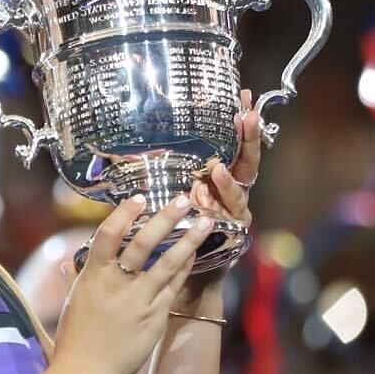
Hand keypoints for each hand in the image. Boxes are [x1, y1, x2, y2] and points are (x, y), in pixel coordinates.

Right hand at [52, 194, 211, 373]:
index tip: (140, 198)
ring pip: (169, 263)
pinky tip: (195, 255)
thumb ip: (75, 279)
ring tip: (206, 223)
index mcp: (93, 276)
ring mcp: (138, 300)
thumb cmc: (75, 339)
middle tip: (183, 200)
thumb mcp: (73, 302)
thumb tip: (66, 263)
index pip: (109, 235)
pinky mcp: (154, 317)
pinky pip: (173, 287)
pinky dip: (184, 269)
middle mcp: (117, 284)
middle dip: (165, 218)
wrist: (86, 373)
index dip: (125, 213)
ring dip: (189, 240)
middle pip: (144, 242)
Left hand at [174, 90, 263, 308]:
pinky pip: (233, 210)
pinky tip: (218, 179)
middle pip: (245, 158)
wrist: (177, 278)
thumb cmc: (166, 235)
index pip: (230, 143)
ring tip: (219, 159)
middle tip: (248, 113)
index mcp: (214, 178)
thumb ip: (154, 173)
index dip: (237, 122)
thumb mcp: (158, 196)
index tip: (240, 95)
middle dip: (249, 135)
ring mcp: (234, 210)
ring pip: (241, 184)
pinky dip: (225, 194)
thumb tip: (125, 142)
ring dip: (233, 167)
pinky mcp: (234, 230)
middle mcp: (229, 190)